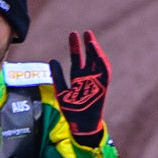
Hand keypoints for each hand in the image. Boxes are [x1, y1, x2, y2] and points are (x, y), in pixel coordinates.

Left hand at [49, 30, 109, 147]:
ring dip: (95, 50)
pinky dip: (101, 61)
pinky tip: (96, 51)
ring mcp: (95, 81)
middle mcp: (87, 78)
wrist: (80, 124)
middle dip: (86, 45)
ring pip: (97, 62)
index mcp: (78, 78)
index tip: (73, 34)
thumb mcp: (61, 91)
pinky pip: (104, 71)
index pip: (77, 59)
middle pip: (88, 57)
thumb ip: (58, 76)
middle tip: (84, 32)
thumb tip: (52, 60)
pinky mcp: (102, 86)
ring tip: (90, 39)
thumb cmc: (71, 111)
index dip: (75, 47)